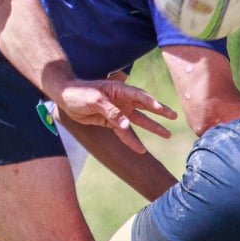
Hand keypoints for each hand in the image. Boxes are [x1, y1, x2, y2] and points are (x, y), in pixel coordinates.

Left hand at [55, 78, 176, 152]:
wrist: (65, 98)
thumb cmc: (80, 93)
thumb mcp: (95, 100)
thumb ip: (112, 112)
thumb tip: (126, 125)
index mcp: (120, 90)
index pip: (139, 96)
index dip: (151, 102)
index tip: (162, 109)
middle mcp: (122, 100)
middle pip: (145, 107)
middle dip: (160, 112)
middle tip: (174, 117)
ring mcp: (118, 112)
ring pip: (139, 121)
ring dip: (152, 127)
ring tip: (167, 134)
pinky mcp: (111, 122)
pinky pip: (124, 133)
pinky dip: (131, 141)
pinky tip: (141, 150)